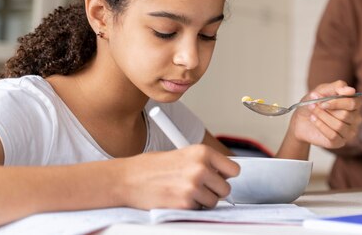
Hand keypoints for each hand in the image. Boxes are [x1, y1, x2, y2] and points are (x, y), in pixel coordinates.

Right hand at [121, 145, 238, 209]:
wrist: (127, 178)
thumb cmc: (152, 166)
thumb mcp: (183, 154)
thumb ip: (204, 162)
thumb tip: (224, 174)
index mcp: (202, 152)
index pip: (234, 169)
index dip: (225, 175)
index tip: (218, 177)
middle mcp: (201, 167)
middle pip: (226, 188)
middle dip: (214, 190)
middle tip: (198, 187)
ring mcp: (193, 186)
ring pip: (214, 201)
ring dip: (203, 200)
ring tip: (184, 192)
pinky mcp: (185, 203)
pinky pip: (200, 210)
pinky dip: (191, 207)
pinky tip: (177, 198)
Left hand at [289, 80, 361, 148]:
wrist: (301, 118)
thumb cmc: (315, 102)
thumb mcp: (323, 90)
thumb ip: (337, 87)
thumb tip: (351, 90)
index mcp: (353, 104)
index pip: (353, 103)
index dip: (337, 102)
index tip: (322, 101)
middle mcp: (355, 118)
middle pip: (345, 115)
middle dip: (326, 110)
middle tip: (313, 105)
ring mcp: (348, 132)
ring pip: (339, 126)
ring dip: (322, 117)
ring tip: (312, 112)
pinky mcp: (339, 142)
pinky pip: (333, 136)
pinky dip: (321, 126)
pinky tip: (314, 120)